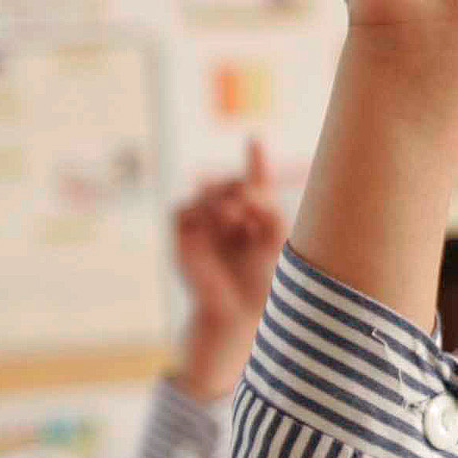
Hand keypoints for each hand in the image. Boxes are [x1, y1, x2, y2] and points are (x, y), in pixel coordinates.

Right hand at [174, 137, 287, 400]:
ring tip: (239, 219)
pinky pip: (185, 208)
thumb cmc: (261, 285)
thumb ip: (269, 211)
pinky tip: (221, 222)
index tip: (255, 140)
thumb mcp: (277, 243)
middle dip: (242, 185)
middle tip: (254, 203)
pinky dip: (203, 210)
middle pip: (231, 183)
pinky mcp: (181, 239)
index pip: (252, 184)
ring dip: (224, 197)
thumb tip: (247, 191)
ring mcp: (202, 229)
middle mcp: (227, 222)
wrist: (236, 317)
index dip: (255, 161)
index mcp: (253, 223)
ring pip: (206, 191)